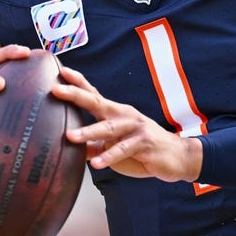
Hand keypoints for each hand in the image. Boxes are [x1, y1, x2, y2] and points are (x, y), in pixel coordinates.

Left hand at [52, 66, 201, 182]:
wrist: (178, 156)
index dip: (77, 82)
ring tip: (70, 136)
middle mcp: (124, 115)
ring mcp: (135, 127)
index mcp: (115, 112)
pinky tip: (96, 163)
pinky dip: (110, 156)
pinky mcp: (145, 143)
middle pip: (97, 102)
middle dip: (76, 95)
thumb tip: (69, 150)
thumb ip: (94, 146)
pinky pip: (124, 149)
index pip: (93, 94)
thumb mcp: (114, 146)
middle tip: (56, 90)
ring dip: (89, 131)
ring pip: (109, 128)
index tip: (60, 72)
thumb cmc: (142, 149)